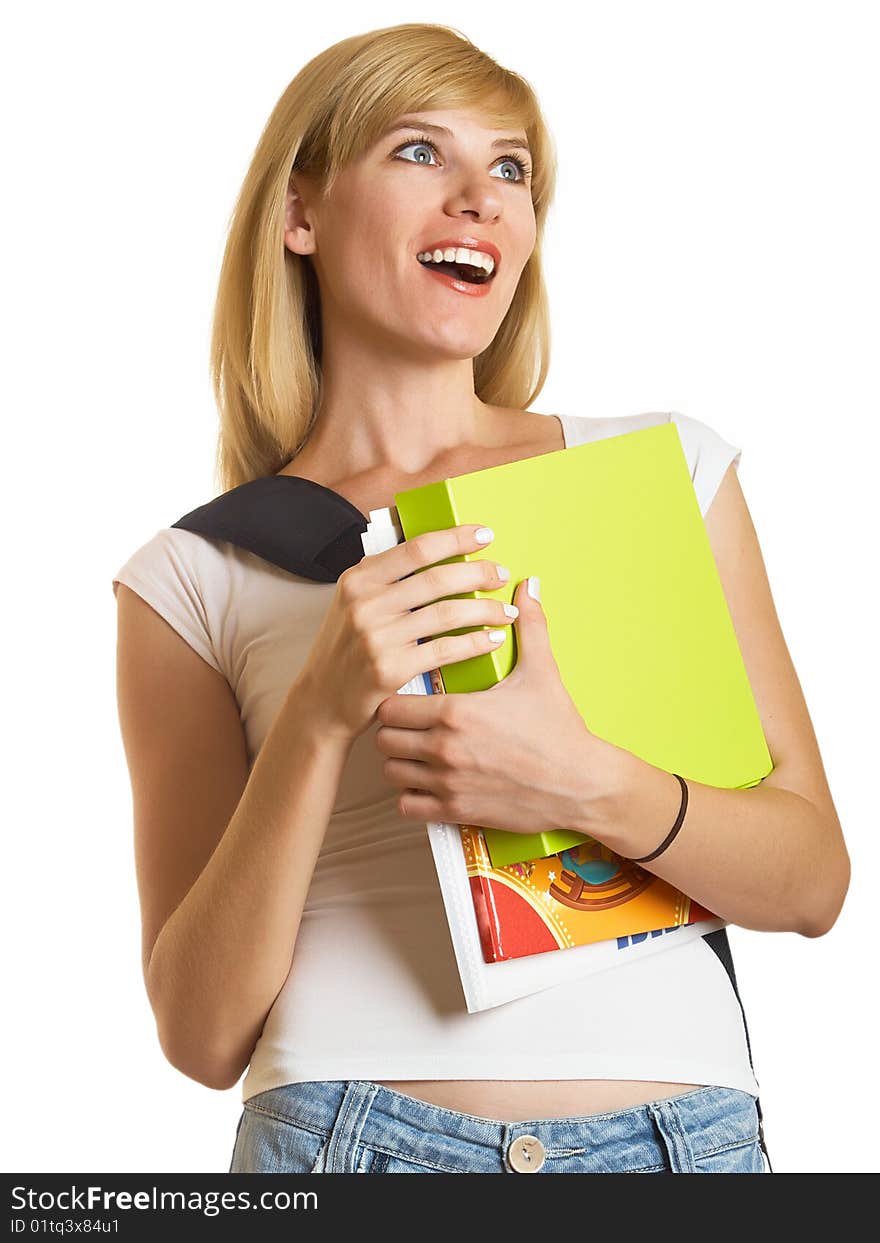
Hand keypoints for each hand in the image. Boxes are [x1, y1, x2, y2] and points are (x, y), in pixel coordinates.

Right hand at [298, 523, 520, 744]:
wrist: (323, 700)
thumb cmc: (348, 648)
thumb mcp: (355, 604)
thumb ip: (387, 579)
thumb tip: (439, 551)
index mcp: (359, 579)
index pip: (416, 548)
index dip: (455, 538)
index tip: (485, 535)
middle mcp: (365, 603)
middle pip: (437, 578)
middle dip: (478, 573)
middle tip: (502, 574)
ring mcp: (376, 636)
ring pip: (446, 613)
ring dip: (485, 610)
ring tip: (507, 611)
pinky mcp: (389, 668)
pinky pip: (445, 650)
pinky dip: (475, 642)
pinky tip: (493, 639)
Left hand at [374, 576, 615, 833]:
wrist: (581, 783)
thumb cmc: (559, 728)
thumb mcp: (542, 672)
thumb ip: (529, 625)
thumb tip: (528, 585)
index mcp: (456, 711)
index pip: (391, 704)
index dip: (395, 700)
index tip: (410, 699)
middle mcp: (444, 748)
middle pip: (384, 739)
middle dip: (393, 731)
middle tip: (411, 726)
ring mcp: (447, 783)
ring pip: (391, 773)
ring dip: (400, 764)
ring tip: (418, 754)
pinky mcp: (455, 812)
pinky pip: (407, 807)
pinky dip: (412, 797)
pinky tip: (428, 783)